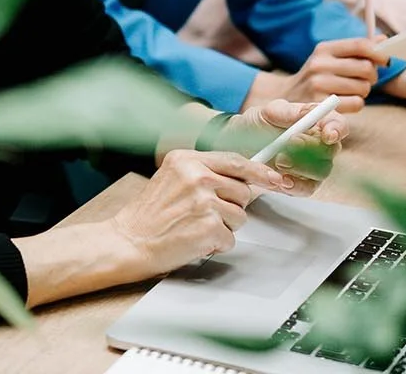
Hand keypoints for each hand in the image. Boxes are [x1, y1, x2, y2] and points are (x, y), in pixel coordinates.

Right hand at [106, 149, 291, 273]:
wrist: (128, 241)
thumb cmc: (149, 215)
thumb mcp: (173, 179)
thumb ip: (205, 174)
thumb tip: (244, 181)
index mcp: (187, 160)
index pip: (235, 161)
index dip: (260, 171)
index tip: (276, 178)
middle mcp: (196, 176)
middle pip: (243, 192)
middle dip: (231, 207)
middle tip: (205, 215)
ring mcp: (203, 202)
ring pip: (239, 217)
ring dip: (222, 228)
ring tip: (195, 227)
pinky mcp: (208, 227)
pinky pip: (230, 239)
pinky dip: (216, 245)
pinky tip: (193, 240)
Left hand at [219, 98, 348, 194]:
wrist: (236, 145)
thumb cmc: (256, 123)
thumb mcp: (269, 112)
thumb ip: (290, 112)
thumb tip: (311, 112)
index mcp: (315, 122)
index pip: (338, 125)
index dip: (337, 129)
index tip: (328, 134)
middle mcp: (319, 145)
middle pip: (331, 151)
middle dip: (311, 149)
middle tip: (289, 144)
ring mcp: (312, 167)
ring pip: (321, 172)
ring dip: (300, 167)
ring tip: (278, 161)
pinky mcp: (301, 184)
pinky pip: (307, 189)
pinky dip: (294, 185)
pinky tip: (280, 179)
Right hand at [274, 36, 389, 112]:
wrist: (287, 97)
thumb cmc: (317, 75)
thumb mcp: (330, 57)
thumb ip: (356, 49)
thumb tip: (384, 40)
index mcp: (324, 49)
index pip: (359, 45)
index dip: (379, 53)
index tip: (386, 60)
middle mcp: (319, 64)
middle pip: (365, 68)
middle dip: (371, 76)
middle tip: (365, 79)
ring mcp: (319, 85)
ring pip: (363, 87)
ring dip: (363, 91)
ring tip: (350, 90)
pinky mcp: (322, 105)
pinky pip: (357, 103)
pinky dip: (356, 104)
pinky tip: (345, 102)